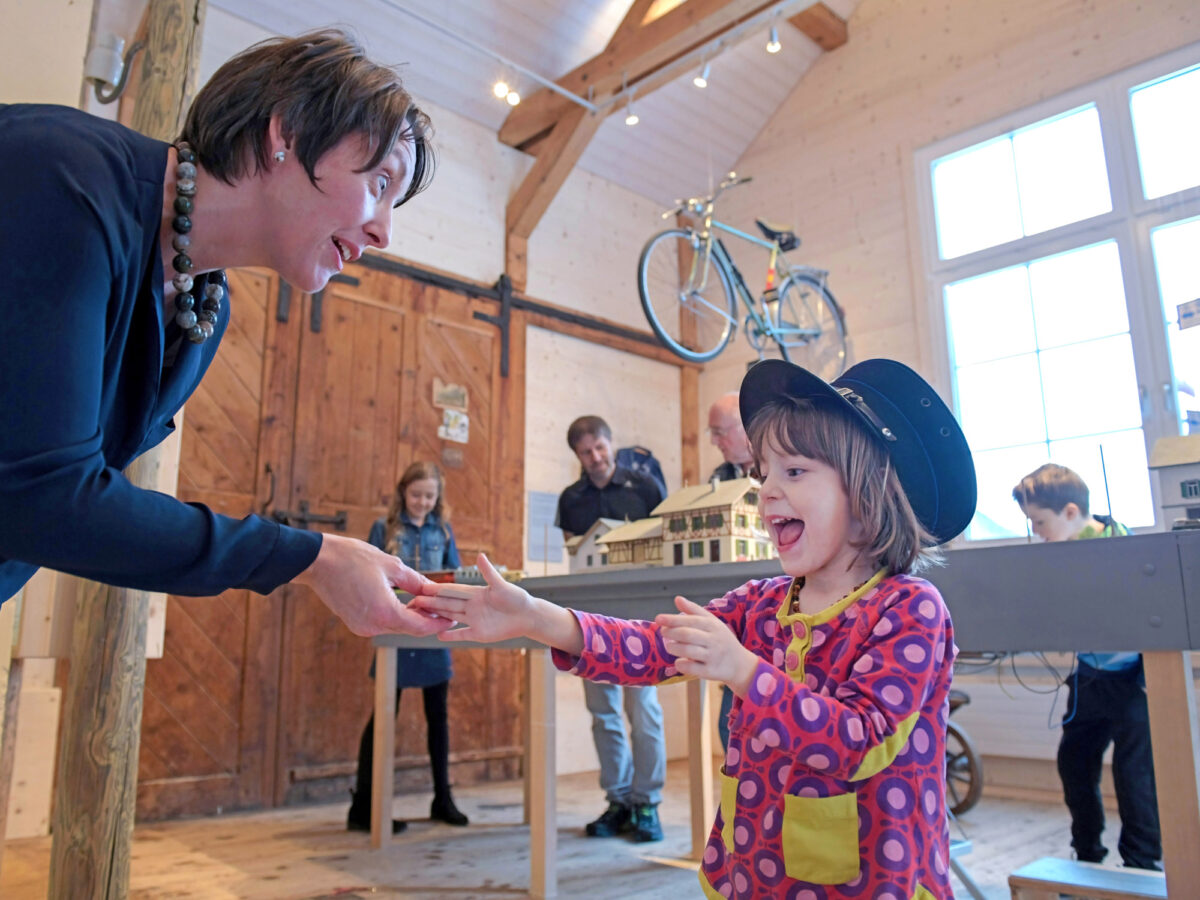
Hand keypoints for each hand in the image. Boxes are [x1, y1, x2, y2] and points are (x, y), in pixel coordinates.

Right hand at [293, 533, 452, 636]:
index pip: (420, 626)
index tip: (452, 618)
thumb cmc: (352, 559)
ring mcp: (362, 627)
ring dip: (411, 617)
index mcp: (384, 612)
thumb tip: (433, 589)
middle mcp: (373, 626)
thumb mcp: (391, 565)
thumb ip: (415, 581)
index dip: (438, 623)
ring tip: (426, 602)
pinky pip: (383, 623)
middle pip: (409, 628)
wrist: (318, 562)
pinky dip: (396, 615)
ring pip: (396, 626)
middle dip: (427, 619)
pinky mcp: (355, 624)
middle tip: (443, 607)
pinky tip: (405, 602)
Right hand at [410, 553, 536, 643]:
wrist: (528, 616)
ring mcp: (475, 620)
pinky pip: (462, 634)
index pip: (454, 590)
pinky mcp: (480, 633)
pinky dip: (451, 635)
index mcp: (476, 593)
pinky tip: (439, 635)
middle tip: (415, 600)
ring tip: (421, 614)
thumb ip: (489, 573)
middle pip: (449, 603)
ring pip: (452, 616)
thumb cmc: (517, 598)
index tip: (423, 586)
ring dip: (438, 615)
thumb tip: (480, 555)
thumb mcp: (502, 585)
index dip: (439, 588)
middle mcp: (473, 606)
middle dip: (432, 602)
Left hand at [655, 596, 757, 692]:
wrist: (740, 664)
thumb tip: (677, 598)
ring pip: (689, 651)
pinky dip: (681, 664)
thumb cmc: (721, 640)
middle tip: (663, 632)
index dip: (673, 619)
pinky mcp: (710, 671)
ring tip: (669, 646)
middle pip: (688, 634)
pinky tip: (679, 661)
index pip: (691, 620)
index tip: (658, 618)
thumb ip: (693, 610)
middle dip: (672, 632)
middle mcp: (714, 640)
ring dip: (675, 647)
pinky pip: (692, 668)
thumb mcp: (712, 622)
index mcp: (713, 626)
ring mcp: (713, 656)